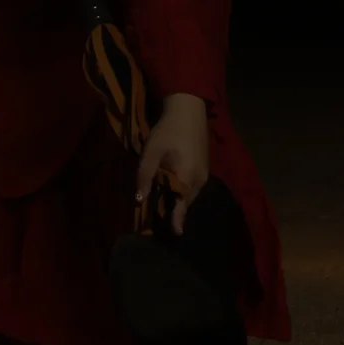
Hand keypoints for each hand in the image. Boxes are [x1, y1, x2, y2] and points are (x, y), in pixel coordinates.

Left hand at [137, 94, 208, 234]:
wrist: (188, 109)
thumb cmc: (167, 130)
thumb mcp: (151, 153)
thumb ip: (144, 177)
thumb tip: (139, 200)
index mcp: (186, 178)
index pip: (181, 207)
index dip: (176, 221)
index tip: (174, 234)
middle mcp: (199, 180)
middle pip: (185, 202)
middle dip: (173, 210)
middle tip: (157, 215)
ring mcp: (204, 174)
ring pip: (189, 195)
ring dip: (177, 199)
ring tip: (163, 201)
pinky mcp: (204, 168)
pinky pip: (192, 187)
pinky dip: (182, 190)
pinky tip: (172, 185)